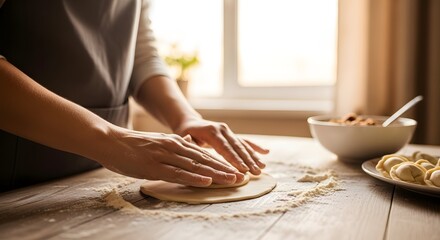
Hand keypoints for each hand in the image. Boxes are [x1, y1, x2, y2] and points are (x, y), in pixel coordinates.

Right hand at [99, 127, 244, 186]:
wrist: (109, 140)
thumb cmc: (131, 144)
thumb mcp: (156, 141)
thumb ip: (172, 144)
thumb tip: (185, 143)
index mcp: (174, 142)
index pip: (202, 153)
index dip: (220, 161)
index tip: (234, 168)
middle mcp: (173, 147)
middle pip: (204, 159)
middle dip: (224, 168)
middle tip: (241, 176)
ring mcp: (164, 156)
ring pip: (195, 166)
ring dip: (215, 173)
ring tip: (232, 179)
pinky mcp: (154, 166)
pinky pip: (177, 173)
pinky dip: (194, 178)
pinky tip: (206, 182)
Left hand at [174, 118, 269, 174]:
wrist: (189, 122)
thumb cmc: (184, 133)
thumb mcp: (183, 137)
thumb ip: (189, 143)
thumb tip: (193, 148)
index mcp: (211, 131)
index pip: (225, 148)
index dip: (235, 159)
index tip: (244, 169)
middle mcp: (222, 129)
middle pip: (237, 147)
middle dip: (248, 161)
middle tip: (256, 172)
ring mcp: (228, 131)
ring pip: (243, 145)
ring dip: (253, 157)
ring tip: (262, 167)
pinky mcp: (231, 134)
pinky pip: (245, 141)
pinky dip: (255, 147)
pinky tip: (266, 152)